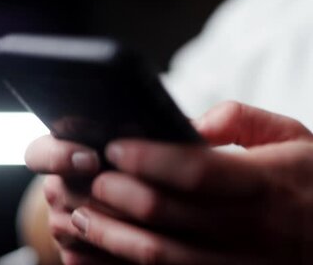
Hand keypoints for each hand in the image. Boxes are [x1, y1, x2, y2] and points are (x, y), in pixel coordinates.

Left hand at [25, 101, 312, 263]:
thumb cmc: (312, 182)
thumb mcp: (295, 138)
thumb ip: (241, 120)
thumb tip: (187, 124)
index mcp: (266, 184)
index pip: (196, 170)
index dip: (148, 158)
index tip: (115, 148)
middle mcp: (253, 229)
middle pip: (168, 215)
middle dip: (117, 195)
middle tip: (89, 179)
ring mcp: (240, 264)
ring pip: (161, 257)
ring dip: (111, 237)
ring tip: (79, 217)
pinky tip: (91, 258)